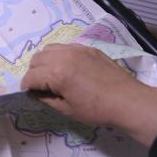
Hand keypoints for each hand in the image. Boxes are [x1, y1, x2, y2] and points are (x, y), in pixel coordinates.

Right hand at [20, 43, 156, 145]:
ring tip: (53, 75)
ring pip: (49, 49)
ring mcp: (77, 49)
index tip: (30, 95)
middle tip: (42, 87)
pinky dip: (60, 56)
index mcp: (57, 73)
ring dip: (45, 61)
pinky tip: (68, 68)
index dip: (27, 87)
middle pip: (37, 59)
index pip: (31, 76)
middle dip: (34, 72)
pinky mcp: (88, 48)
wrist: (128, 101)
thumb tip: (36, 93)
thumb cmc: (97, 110)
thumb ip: (46, 99)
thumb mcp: (67, 110)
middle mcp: (64, 56)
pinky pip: (66, 47)